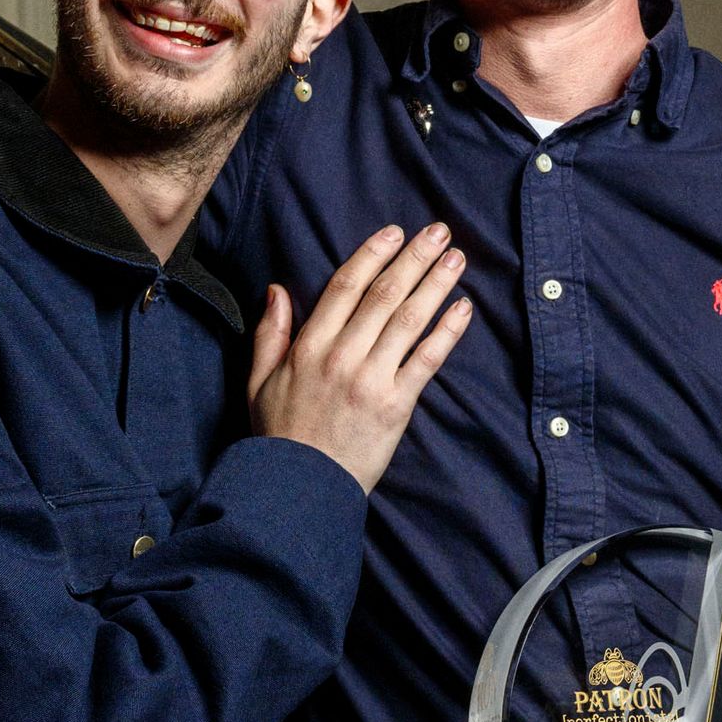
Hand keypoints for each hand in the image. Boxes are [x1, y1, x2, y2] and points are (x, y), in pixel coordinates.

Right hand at [248, 223, 470, 492]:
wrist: (301, 490)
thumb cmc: (280, 436)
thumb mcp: (258, 382)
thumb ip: (269, 333)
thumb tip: (277, 289)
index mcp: (308, 346)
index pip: (344, 286)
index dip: (372, 254)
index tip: (395, 232)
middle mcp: (340, 356)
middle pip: (383, 294)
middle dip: (414, 258)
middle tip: (439, 231)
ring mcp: (370, 379)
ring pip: (408, 319)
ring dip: (435, 284)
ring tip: (456, 258)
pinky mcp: (395, 405)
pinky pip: (426, 360)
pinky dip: (447, 331)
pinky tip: (463, 308)